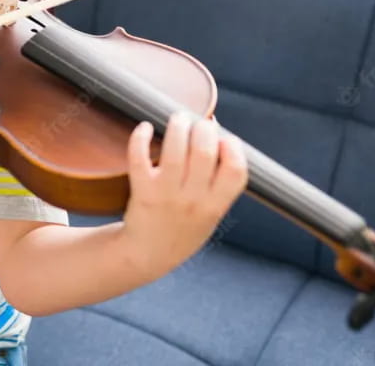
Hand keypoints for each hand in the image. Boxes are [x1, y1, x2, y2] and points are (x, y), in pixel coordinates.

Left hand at [119, 111, 247, 277]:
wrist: (147, 255)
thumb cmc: (181, 229)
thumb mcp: (211, 214)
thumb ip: (218, 183)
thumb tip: (218, 135)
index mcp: (215, 206)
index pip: (236, 171)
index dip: (233, 148)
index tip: (224, 138)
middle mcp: (193, 200)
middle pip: (205, 152)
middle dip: (203, 128)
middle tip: (198, 123)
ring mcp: (166, 195)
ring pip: (175, 150)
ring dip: (178, 126)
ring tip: (178, 119)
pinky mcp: (142, 191)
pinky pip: (139, 158)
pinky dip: (140, 137)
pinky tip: (144, 127)